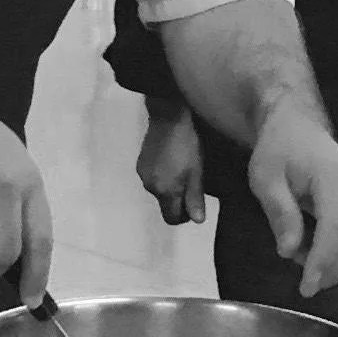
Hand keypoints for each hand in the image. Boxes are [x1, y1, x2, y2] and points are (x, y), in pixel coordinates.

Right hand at [137, 101, 205, 225]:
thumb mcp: (197, 171)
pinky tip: (172, 157)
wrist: (168, 115)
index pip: (171, 218)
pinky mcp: (140, 161)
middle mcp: (149, 186)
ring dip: (170, 184)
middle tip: (192, 179)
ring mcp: (143, 172)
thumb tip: (197, 221)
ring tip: (183, 166)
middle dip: (178, 198)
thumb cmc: (187, 144)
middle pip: (165, 204)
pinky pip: (153, 176)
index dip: (185, 215)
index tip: (195, 201)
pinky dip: (162, 173)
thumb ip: (195, 197)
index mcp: (164, 191)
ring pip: (159, 189)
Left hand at [247, 105, 337, 298]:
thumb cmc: (277, 148)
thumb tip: (290, 251)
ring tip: (305, 265)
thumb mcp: (265, 178)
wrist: (295, 123)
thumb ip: (280, 213)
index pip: (335, 228)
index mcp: (333, 177)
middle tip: (306, 286)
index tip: (306, 287)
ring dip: (337, 263)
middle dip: (333, 270)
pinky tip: (315, 253)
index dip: (323, 261)